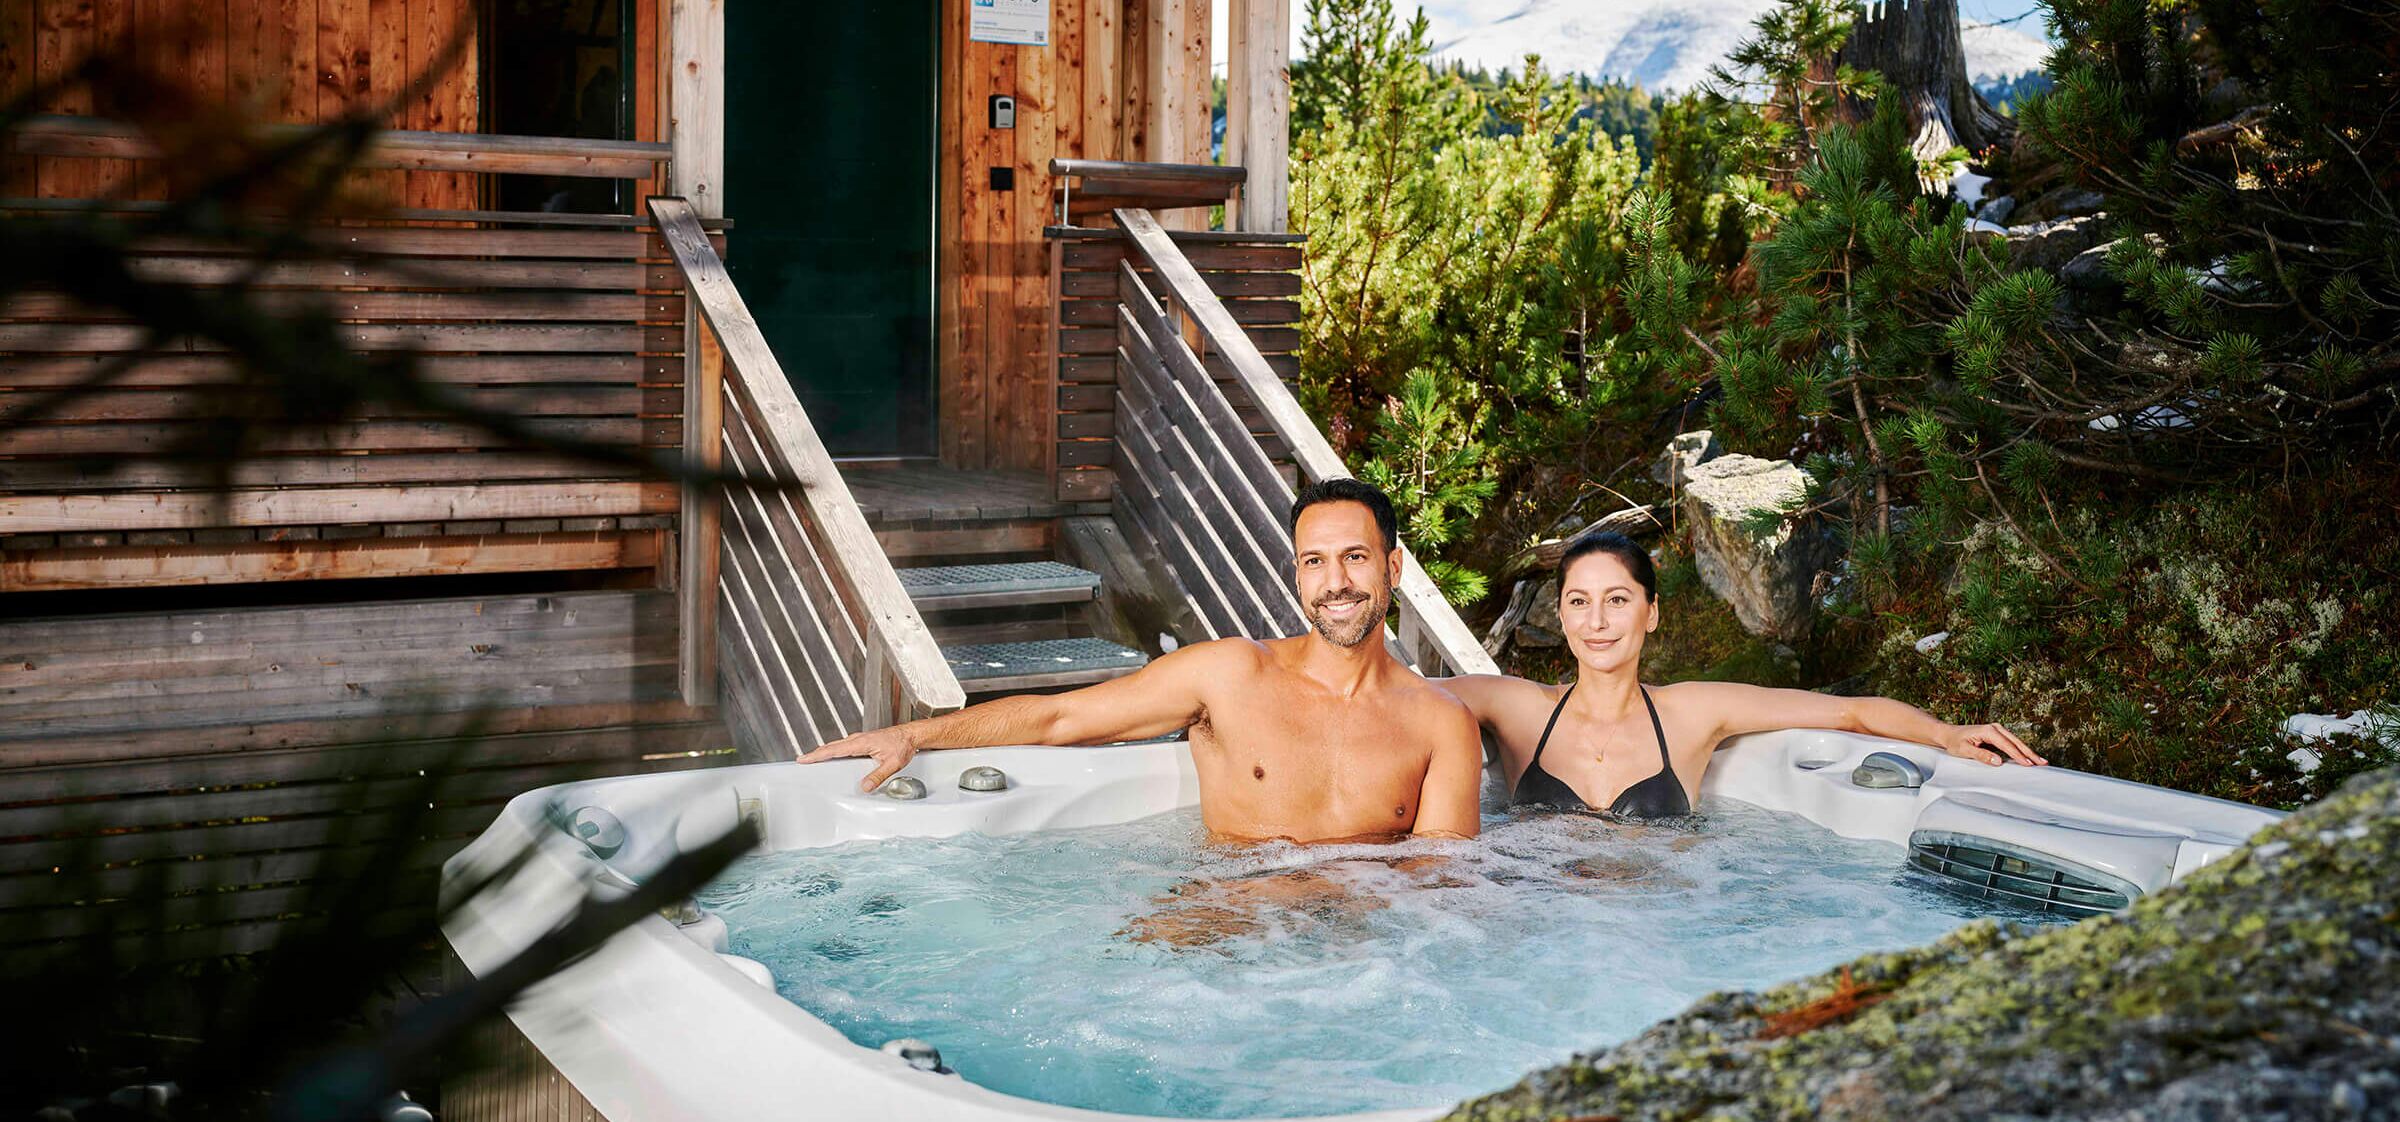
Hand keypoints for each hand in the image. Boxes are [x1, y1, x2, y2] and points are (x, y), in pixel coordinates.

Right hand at [795, 727, 917, 791]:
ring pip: (837, 746)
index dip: (817, 755)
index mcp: (861, 743)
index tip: (804, 759)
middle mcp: (858, 739)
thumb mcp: (892, 764)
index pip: (833, 750)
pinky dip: (834, 750)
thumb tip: (865, 787)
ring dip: (824, 752)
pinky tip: (833, 756)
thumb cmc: (903, 745)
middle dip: (816, 754)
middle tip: (802, 761)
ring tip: (813, 759)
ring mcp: (860, 740)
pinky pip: (844, 746)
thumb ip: (878, 776)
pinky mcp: (863, 742)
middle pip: (831, 747)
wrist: (911, 735)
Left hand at [1940, 722, 2045, 766]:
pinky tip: (2029, 757)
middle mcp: (1995, 728)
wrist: (1948, 734)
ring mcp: (1997, 730)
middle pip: (2016, 742)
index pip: (2007, 745)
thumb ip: (1981, 755)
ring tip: (2041, 761)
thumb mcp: (1965, 750)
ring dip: (2028, 751)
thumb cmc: (1955, 742)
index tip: (2028, 764)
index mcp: (1988, 731)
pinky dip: (2021, 750)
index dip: (2018, 755)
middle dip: (2029, 753)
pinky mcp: (1998, 734)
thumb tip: (1998, 761)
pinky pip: (2012, 743)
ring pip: (2016, 742)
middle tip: (2042, 763)